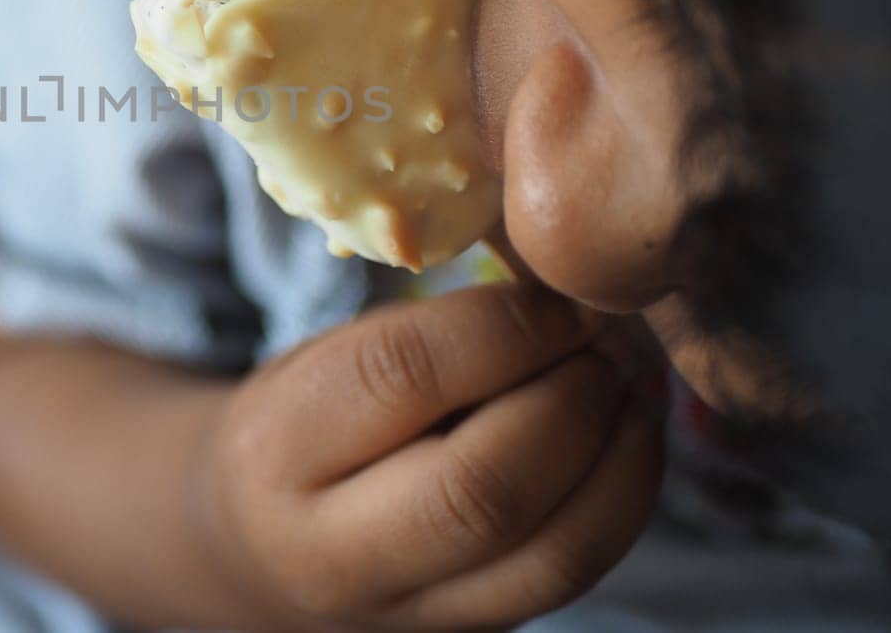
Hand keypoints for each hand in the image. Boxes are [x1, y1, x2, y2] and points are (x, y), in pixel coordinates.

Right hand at [189, 280, 665, 630]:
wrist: (255, 545)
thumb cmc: (302, 424)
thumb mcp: (323, 359)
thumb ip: (426, 335)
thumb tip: (563, 290)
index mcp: (277, 451)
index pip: (405, 377)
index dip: (509, 326)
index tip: (561, 293)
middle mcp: (330, 553)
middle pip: (485, 491)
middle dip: (574, 399)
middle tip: (610, 339)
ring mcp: (407, 614)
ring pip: (552, 555)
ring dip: (621, 455)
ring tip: (634, 383)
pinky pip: (571, 577)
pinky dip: (622, 498)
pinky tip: (630, 434)